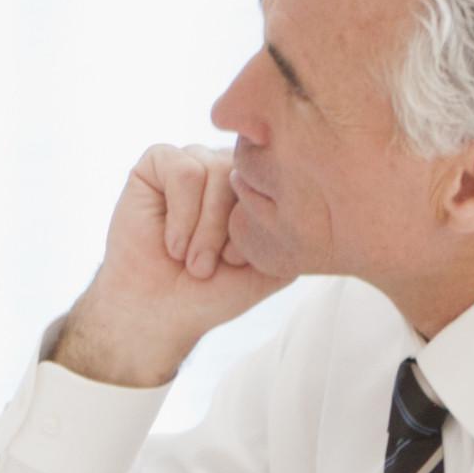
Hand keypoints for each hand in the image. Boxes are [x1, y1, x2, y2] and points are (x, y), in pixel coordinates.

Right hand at [55, 144, 284, 388]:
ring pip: (215, 170)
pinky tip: (171, 243)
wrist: (159, 312)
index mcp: (255, 186)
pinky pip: (183, 170)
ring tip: (189, 259)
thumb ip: (296, 230)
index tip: (237, 263)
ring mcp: (192, 159)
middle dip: (230, 228)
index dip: (257, 226)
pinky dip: (181, 214)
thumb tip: (316, 191)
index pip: (276, 180)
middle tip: (208, 266)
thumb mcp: (272, 264)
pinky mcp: (157, 162)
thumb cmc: (212, 291)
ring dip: (204, 228)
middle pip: (245, 173)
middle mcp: (226, 165)